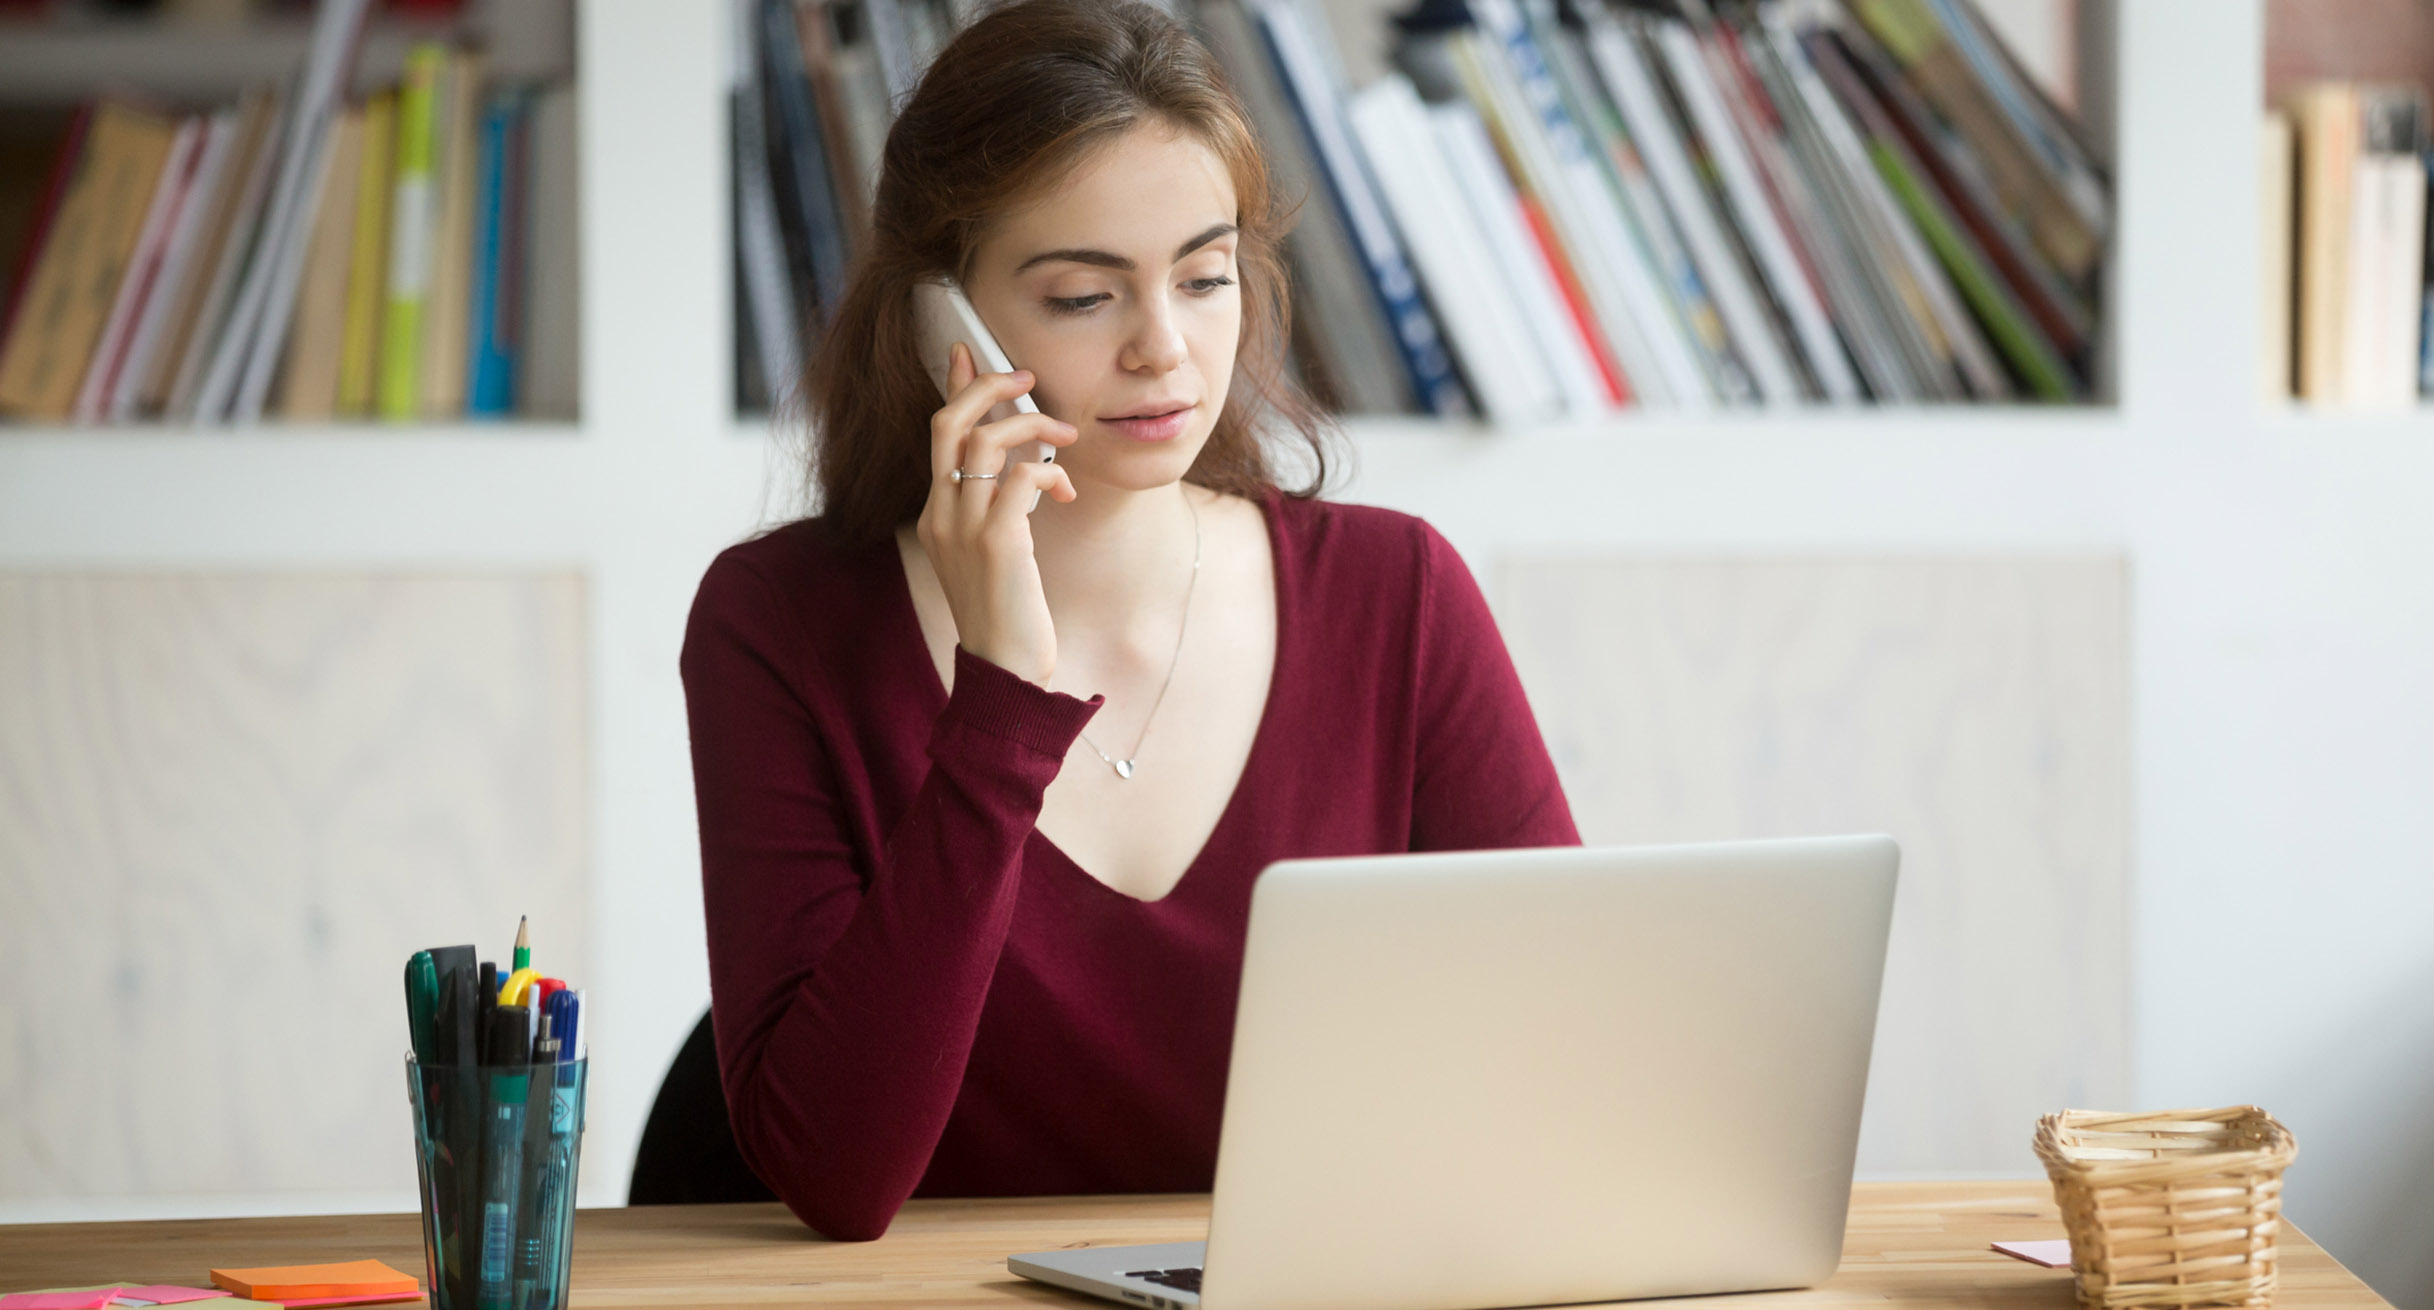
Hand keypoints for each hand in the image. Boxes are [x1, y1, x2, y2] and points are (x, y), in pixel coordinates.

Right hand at [917, 341, 1078, 685]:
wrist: (1004, 671)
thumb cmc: (1007, 614)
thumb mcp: (990, 555)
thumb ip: (994, 512)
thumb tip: (1022, 473)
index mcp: (936, 514)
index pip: (937, 433)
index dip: (953, 387)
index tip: (970, 353)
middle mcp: (942, 514)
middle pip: (949, 422)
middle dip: (988, 386)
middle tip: (1025, 377)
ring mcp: (964, 528)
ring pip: (986, 440)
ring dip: (1033, 426)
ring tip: (1065, 437)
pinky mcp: (997, 543)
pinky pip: (1022, 477)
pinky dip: (1048, 471)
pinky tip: (1065, 490)